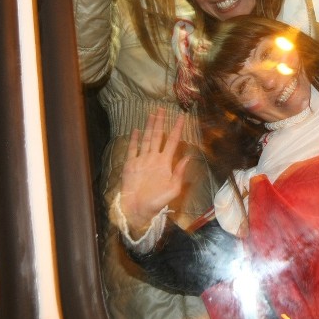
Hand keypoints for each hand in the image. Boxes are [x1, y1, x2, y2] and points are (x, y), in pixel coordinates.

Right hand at [119, 109, 190, 231]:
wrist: (138, 210)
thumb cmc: (157, 203)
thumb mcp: (173, 189)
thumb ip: (179, 173)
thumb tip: (188, 157)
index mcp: (165, 163)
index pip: (173, 141)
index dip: (178, 129)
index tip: (183, 117)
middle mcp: (154, 158)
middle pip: (158, 136)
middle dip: (161, 122)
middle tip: (163, 108)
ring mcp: (142, 160)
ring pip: (147, 139)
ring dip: (149, 126)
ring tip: (152, 114)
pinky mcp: (130, 164)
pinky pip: (133, 149)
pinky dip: (134, 139)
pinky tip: (136, 130)